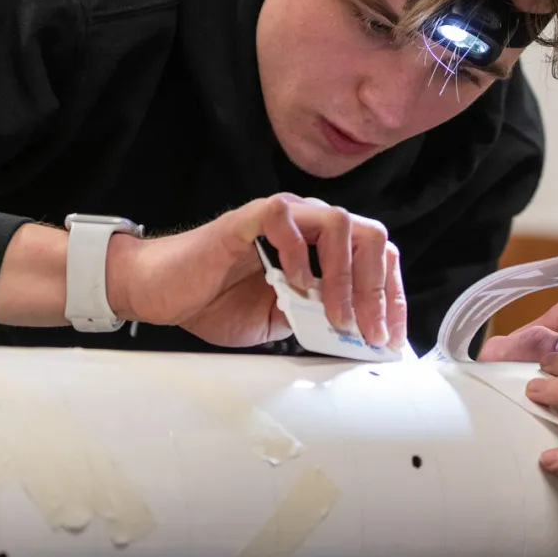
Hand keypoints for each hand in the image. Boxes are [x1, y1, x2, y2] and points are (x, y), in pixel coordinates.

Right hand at [115, 194, 404, 349]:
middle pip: (370, 236)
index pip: (377, 256)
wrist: (164, 293)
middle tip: (368, 332)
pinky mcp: (247, 218)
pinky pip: (283, 218)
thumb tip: (359, 340)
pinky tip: (293, 286)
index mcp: (321, 246)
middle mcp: (308, 222)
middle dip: (377, 290)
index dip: (392, 296)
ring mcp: (280, 216)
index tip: (391, 336)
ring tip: (336, 316)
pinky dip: (297, 253)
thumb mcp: (283, 323)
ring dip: (344, 276)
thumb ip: (318, 321)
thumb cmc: (218, 302)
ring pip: (338, 223)